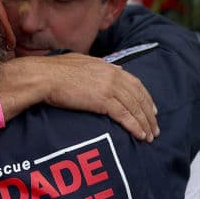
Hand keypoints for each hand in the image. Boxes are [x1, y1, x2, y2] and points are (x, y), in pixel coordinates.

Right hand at [24, 54, 158, 141]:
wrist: (45, 77)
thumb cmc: (56, 71)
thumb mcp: (82, 62)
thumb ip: (101, 66)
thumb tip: (116, 68)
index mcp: (108, 67)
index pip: (135, 83)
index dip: (146, 98)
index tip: (152, 110)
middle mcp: (113, 76)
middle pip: (139, 97)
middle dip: (149, 114)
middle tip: (155, 128)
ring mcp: (109, 88)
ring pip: (135, 108)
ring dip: (145, 123)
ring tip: (150, 136)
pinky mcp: (103, 101)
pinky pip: (125, 116)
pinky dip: (135, 127)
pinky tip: (140, 135)